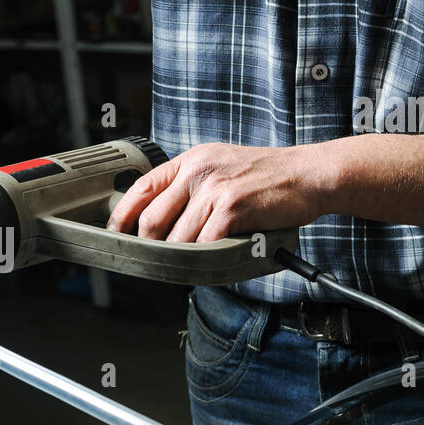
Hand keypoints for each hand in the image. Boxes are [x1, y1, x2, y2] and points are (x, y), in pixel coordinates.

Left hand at [105, 142, 329, 241]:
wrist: (308, 174)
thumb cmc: (265, 177)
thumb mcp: (220, 167)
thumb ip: (190, 186)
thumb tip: (159, 219)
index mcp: (190, 161)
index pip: (141, 188)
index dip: (122, 215)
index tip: (115, 234)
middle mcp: (198, 171)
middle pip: (151, 219)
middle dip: (149, 247)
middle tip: (157, 260)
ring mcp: (214, 189)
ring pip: (177, 238)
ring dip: (181, 258)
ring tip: (190, 264)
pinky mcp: (232, 208)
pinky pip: (204, 244)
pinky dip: (205, 259)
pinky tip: (212, 260)